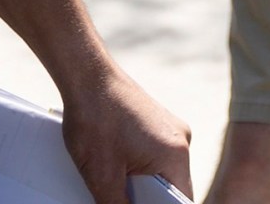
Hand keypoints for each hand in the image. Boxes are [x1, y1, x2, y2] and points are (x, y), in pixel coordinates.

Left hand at [58, 66, 192, 200]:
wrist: (88, 76)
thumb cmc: (95, 120)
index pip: (181, 201)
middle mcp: (181, 141)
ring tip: (114, 186)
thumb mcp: (102, 175)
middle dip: (149, 200)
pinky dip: (140, 168)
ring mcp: (172, 130)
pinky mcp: (160, 124)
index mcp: (176, 155)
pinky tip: (116, 168)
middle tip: (119, 199)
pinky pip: (157, 156)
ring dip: (143, 185)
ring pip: (163, 172)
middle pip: (173, 187)